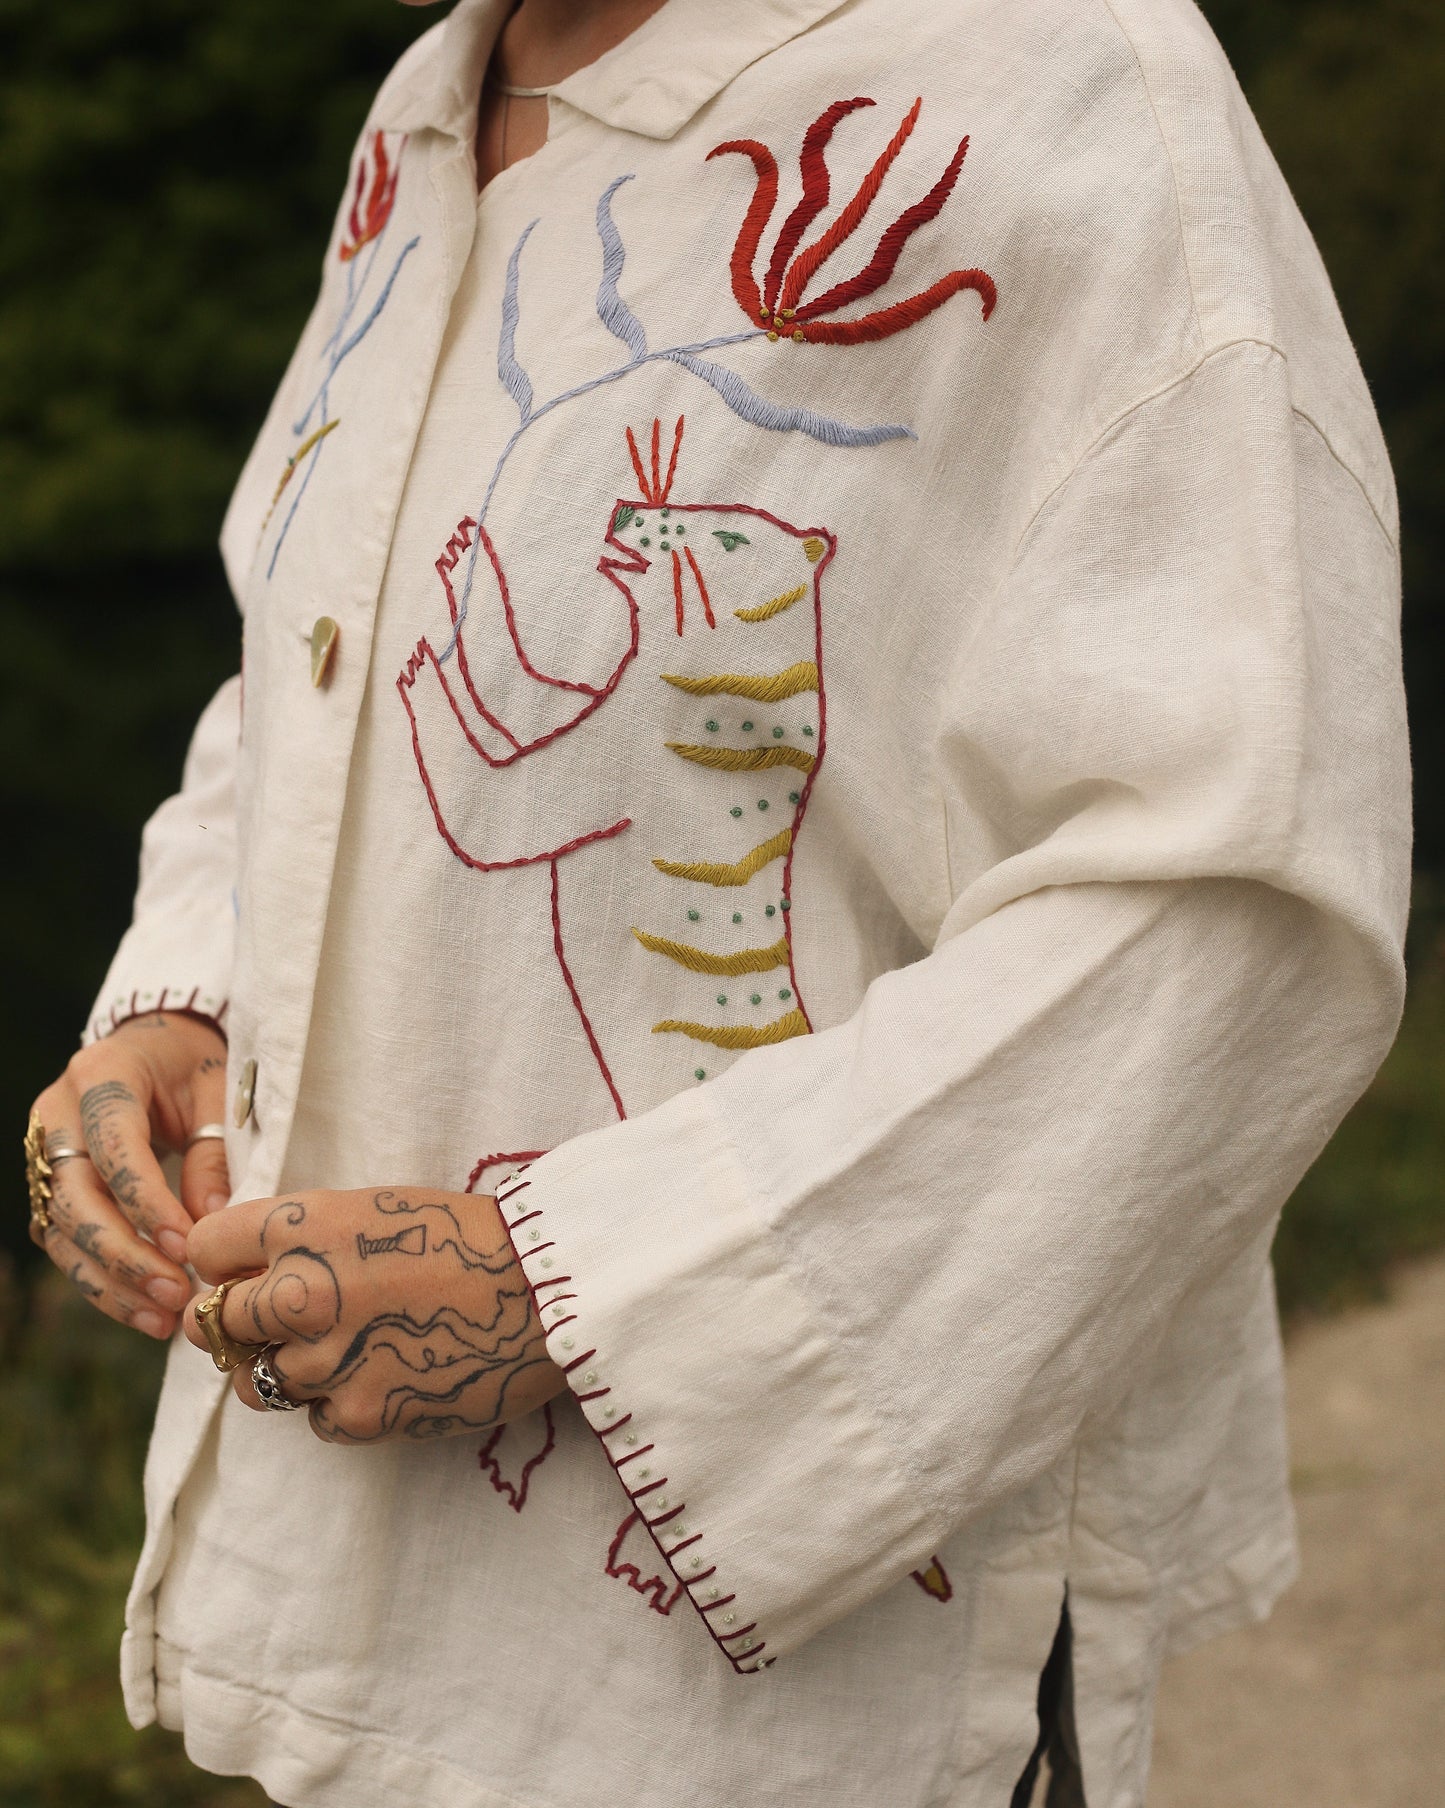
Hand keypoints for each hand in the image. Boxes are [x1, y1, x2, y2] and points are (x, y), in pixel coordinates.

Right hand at [28, 1010, 229, 1339]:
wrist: (153, 1045)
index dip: (147, 1200)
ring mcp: (45, 1156)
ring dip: (112, 1282)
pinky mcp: (50, 1191)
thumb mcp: (218, 1089)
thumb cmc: (192, 1064)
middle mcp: (57, 1116)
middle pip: (76, 1197)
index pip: (114, 1146)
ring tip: (164, 1317)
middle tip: (177, 1290)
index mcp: (100, 1075)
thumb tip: (211, 1221)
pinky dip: (103, 1284)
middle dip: (126, 1253)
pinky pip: (66, 1245)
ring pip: (63, 1232)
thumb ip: (214, 1151)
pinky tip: (145, 1313)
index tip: (188, 1244)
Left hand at [182, 1187, 566, 1442]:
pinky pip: (316, 1420)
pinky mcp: (360, 1414)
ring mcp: (327, 1360)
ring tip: (346, 1350)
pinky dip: (341, 1404)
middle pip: (218, 1323)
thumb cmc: (469, 1238)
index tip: (247, 1273)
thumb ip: (306, 1239)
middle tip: (294, 1322)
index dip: (226, 1264)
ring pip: (259, 1382)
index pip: (206, 1249)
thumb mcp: (375, 1209)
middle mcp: (303, 1292)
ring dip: (289, 1370)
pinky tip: (388, 1374)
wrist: (546, 1289)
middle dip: (245, 1324)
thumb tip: (246, 1275)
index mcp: (306, 1226)